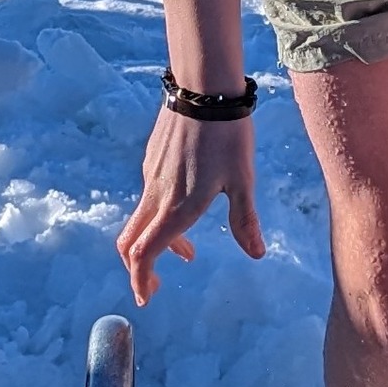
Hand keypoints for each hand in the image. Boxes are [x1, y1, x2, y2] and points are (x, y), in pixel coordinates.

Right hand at [116, 104, 263, 307]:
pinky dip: (159, 215)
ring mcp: (150, 175)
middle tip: (157, 281)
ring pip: (141, 218)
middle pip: (131, 240)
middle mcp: (156, 195)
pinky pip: (148, 196)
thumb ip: (244, 221)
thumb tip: (256, 254)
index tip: (146, 296)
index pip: (144, 253)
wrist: (203, 90)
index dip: (140, 279)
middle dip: (140, 267)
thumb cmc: (228, 137)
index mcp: (177, 207)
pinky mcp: (152, 159)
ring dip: (158, 239)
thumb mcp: (242, 181)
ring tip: (187, 247)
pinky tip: (186, 205)